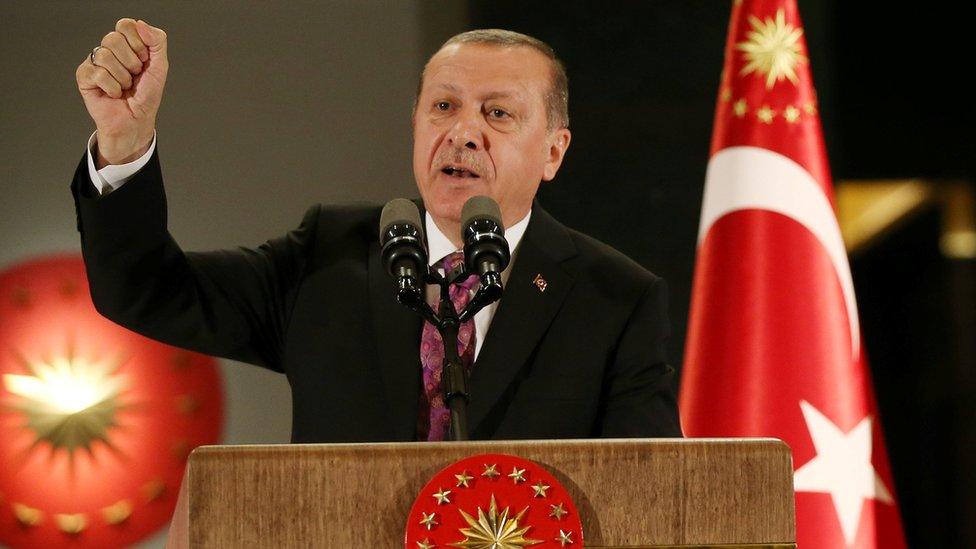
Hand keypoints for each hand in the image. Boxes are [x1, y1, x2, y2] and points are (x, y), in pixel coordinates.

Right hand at [76, 18, 167, 166]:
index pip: (126, 25)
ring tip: (124, 86)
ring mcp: (94, 62)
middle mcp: (108, 49)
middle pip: (113, 38)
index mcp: (126, 44)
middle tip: (134, 76)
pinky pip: (98, 74)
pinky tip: (114, 93)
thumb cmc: (146, 95)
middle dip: (131, 62)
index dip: (138, 43)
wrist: (137, 120)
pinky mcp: (84, 76)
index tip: (144, 60)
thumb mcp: (160, 67)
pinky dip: (112, 88)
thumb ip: (157, 42)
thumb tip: (140, 24)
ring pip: (105, 56)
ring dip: (122, 77)